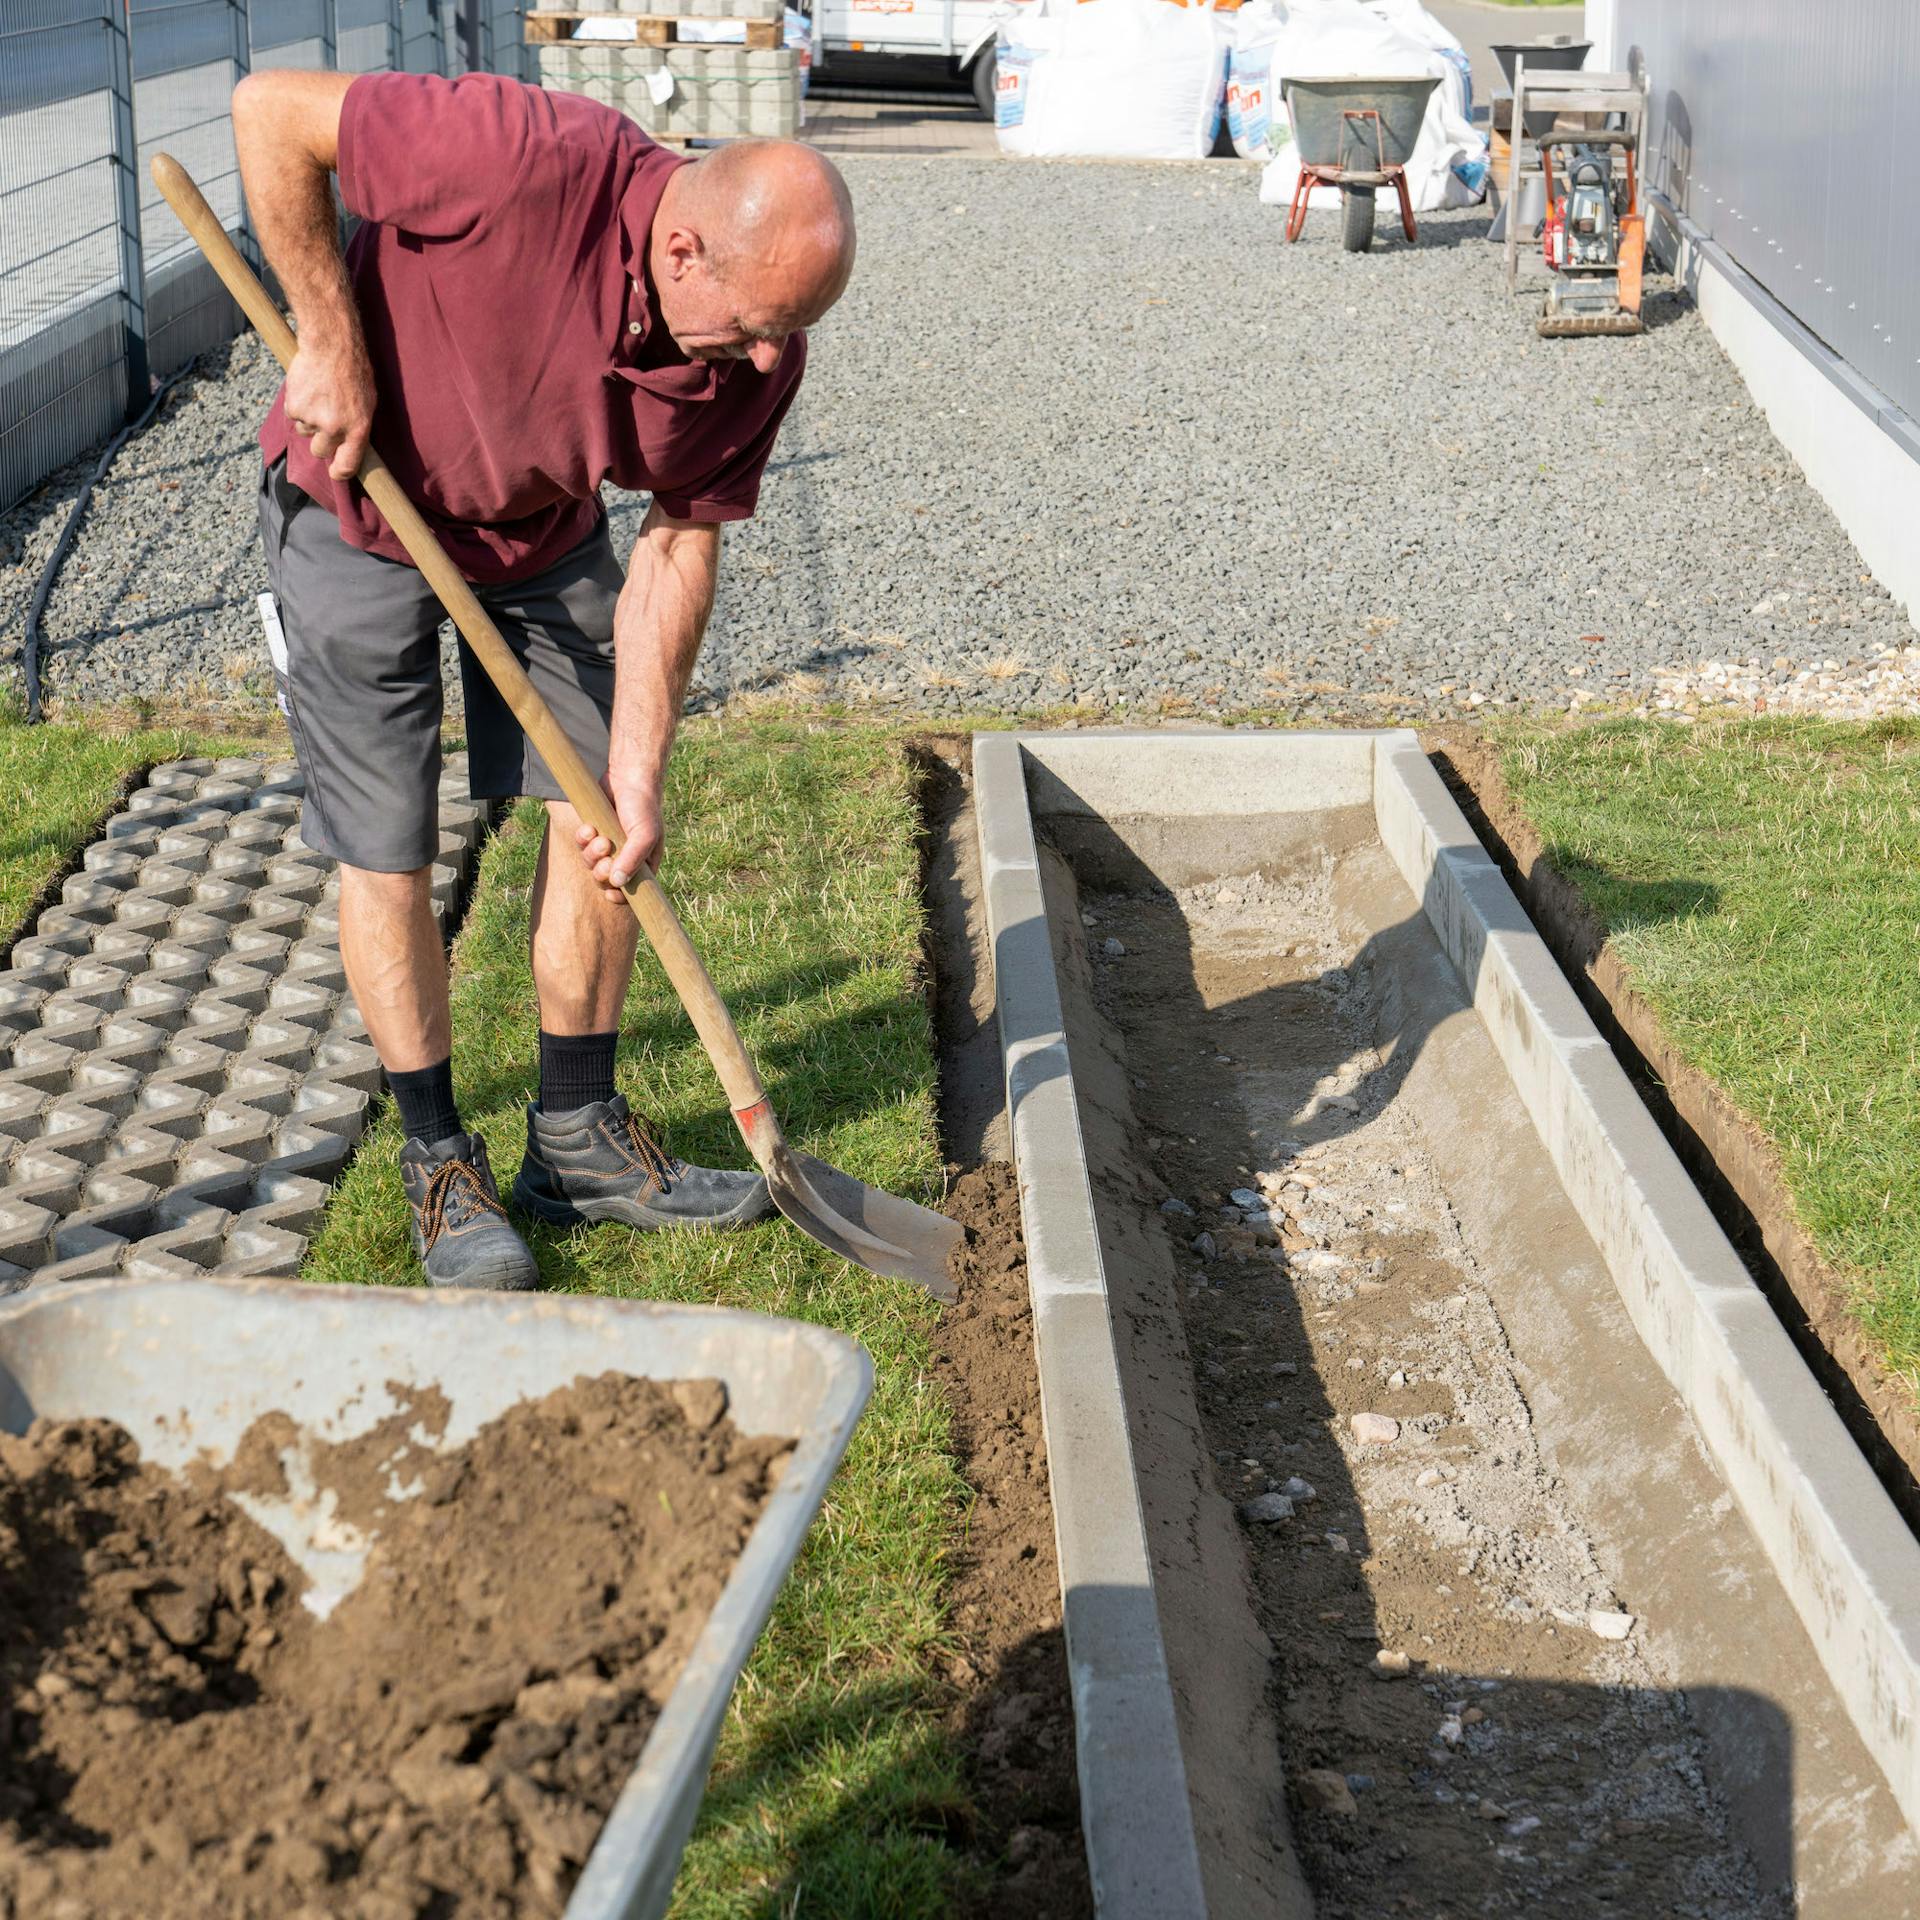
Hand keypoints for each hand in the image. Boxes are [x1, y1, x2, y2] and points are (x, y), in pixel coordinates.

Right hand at [285, 334, 375, 479]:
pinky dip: (297, 404)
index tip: (335, 473)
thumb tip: (348, 446)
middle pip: (320, 451)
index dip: (340, 472)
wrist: (330, 344)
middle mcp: (334, 429)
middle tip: (324, 421)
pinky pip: (292, 415)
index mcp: (358, 429)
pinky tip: (307, 388)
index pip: (348, 465)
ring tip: (318, 395)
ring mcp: (312, 419)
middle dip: (321, 442)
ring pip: (304, 431)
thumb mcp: (368, 402)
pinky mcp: (293, 407)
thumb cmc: (354, 370)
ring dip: (308, 419)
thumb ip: (357, 426)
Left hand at [574, 769, 662, 900]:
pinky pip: (581, 846)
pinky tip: (588, 828)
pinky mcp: (594, 833)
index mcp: (644, 863)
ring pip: (591, 864)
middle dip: (601, 872)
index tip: (611, 893)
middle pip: (606, 881)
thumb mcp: (645, 834)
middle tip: (605, 857)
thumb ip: (633, 859)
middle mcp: (626, 858)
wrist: (628, 776)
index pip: (631, 891)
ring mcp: (609, 846)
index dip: (619, 896)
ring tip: (598, 837)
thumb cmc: (643, 807)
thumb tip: (617, 883)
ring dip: (591, 854)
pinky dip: (582, 839)